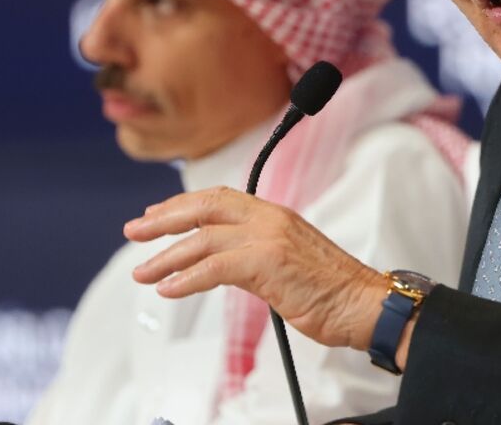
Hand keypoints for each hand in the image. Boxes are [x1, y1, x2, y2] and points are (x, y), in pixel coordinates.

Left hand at [124, 187, 389, 350]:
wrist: (365, 302)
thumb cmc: (333, 289)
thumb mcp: (289, 260)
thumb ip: (256, 254)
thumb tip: (223, 265)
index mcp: (275, 214)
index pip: (219, 199)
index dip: (183, 205)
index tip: (156, 216)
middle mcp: (269, 218)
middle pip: (204, 208)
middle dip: (164, 220)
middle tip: (134, 232)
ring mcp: (268, 237)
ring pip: (202, 239)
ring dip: (166, 256)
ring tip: (143, 273)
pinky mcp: (268, 262)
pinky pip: (214, 267)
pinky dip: (187, 278)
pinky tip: (169, 290)